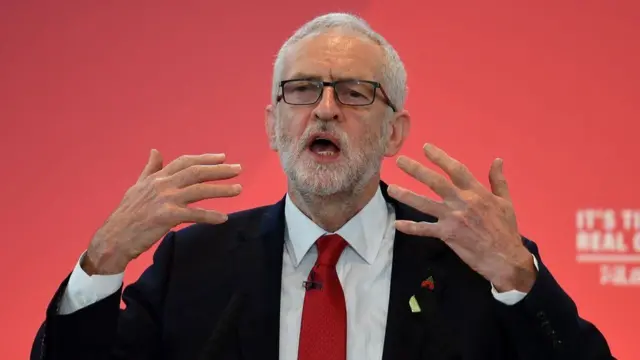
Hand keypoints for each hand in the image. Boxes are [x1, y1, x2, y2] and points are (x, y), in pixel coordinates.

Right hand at [84, 150, 241, 274]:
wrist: (113, 238)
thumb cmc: (126, 214)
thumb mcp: (137, 187)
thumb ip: (150, 169)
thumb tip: (155, 151)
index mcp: (157, 177)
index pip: (185, 162)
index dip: (205, 158)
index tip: (223, 157)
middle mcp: (162, 184)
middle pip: (196, 172)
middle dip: (219, 170)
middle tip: (238, 169)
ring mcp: (165, 200)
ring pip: (199, 190)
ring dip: (221, 190)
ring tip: (238, 189)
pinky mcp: (166, 216)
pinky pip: (194, 215)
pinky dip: (210, 216)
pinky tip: (223, 218)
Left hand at [388, 143, 535, 291]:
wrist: (505, 258)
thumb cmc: (506, 229)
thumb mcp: (506, 202)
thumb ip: (498, 180)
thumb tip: (497, 160)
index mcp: (476, 192)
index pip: (456, 170)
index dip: (440, 157)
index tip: (425, 147)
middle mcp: (462, 202)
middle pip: (435, 182)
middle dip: (416, 170)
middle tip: (399, 160)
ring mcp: (452, 219)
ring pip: (425, 204)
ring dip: (407, 195)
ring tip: (391, 188)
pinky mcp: (447, 234)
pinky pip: (426, 230)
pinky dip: (411, 227)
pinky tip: (397, 224)